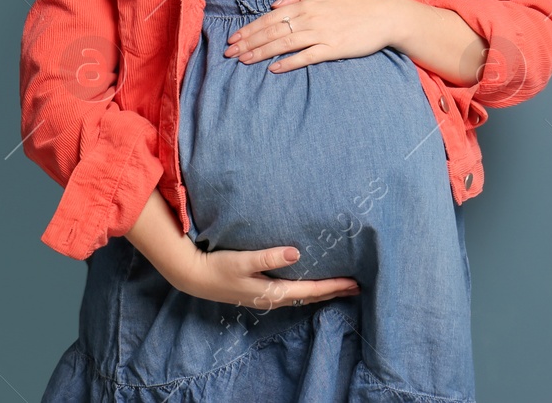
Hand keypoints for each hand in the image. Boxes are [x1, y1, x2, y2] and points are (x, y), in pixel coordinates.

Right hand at [166, 242, 360, 309]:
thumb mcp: (243, 260)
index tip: (353, 283)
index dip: (333, 286)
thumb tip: (296, 253)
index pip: (311, 290)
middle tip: (356, 288)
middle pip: (310, 296)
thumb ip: (269, 257)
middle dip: (333, 292)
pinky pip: (292, 293)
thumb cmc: (218, 267)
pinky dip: (307, 290)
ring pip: (302, 296)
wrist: (195, 277)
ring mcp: (266, 297)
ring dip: (322, 292)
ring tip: (339, 287)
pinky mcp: (260, 292)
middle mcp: (273, 298)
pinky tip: (309, 284)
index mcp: (273, 292)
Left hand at [225, 0, 403, 72]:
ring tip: (244, 61)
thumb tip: (275, 4)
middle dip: (248, 42)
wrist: (384, 15)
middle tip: (229, 53)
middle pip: (272, 31)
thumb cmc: (354, 3)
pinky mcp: (333, 48)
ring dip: (261, 53)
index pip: (270, 18)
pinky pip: (306, 56)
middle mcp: (310, 18)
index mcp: (306, 4)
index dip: (250, 29)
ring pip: (284, 43)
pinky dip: (289, 62)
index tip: (233, 38)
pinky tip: (273, 68)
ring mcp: (321, 33)